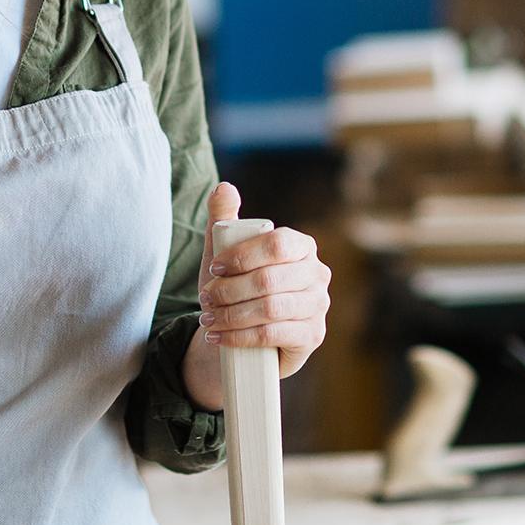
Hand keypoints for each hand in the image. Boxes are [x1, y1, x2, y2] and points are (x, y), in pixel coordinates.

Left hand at [182, 183, 330, 408]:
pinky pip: (273, 334)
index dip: (242, 256)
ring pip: (270, 309)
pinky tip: (219, 336)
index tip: (214, 269)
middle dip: (229, 291)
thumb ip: (223, 217)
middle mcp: (317, 274)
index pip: (277, 244)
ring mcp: (318, 306)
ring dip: (231, 315)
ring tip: (208, 319)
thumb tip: (224, 187)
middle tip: (205, 298)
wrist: (243, 330)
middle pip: (269, 280)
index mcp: (301, 246)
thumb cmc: (236, 283)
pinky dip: (240, 336)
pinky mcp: (313, 336)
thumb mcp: (224, 251)